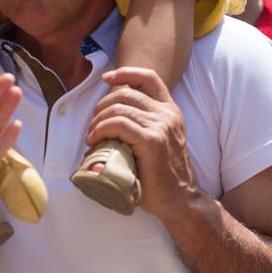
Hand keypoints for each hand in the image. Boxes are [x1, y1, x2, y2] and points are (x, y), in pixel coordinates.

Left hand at [86, 67, 200, 224]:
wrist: (180, 199)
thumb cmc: (163, 174)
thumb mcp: (160, 140)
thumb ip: (145, 124)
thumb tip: (113, 115)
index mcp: (170, 110)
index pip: (149, 77)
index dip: (125, 73)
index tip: (107, 79)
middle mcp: (167, 114)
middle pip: (126, 92)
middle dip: (102, 105)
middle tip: (93, 125)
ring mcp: (161, 126)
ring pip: (119, 108)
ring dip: (97, 120)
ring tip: (91, 136)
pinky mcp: (151, 141)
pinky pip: (118, 124)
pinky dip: (101, 129)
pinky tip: (94, 140)